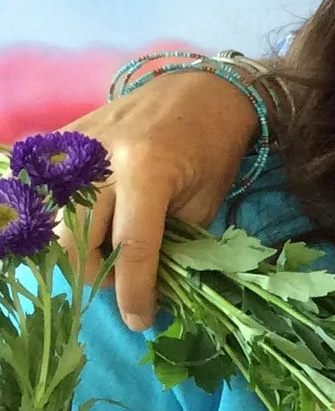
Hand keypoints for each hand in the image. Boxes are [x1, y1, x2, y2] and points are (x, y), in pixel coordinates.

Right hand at [68, 70, 261, 331]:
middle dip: (98, 274)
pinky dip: (62, 217)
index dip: (135, 292)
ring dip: (78, 250)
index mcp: (148, 170)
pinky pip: (46, 189)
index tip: (139, 321)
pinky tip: (88, 228)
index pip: (133, 248)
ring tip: (109, 256)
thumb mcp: (204, 202)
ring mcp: (76, 144)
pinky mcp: (63, 138)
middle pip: (78, 238)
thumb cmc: (212, 148)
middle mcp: (102, 157)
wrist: (199, 89)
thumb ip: (173, 244)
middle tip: (124, 285)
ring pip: (55, 219)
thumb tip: (147, 288)